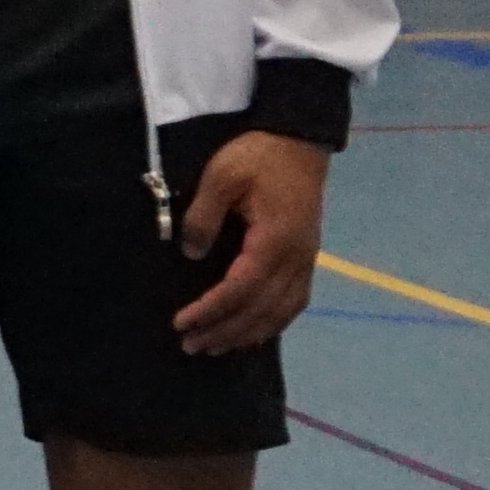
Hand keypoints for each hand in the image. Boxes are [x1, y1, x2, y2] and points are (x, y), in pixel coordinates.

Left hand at [173, 129, 327, 354]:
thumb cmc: (257, 156)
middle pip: (261, 309)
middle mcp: (296, 258)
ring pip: (281, 311)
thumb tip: (192, 254)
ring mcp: (307, 260)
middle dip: (224, 331)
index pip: (241, 289)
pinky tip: (253, 333)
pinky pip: (295, 302)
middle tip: (190, 346)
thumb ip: (203, 216)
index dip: (211, 310)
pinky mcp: (308, 258)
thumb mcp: (221, 175)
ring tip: (215, 347)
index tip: (181, 323)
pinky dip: (273, 323)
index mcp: (274, 240)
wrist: (298, 142)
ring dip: (248, 334)